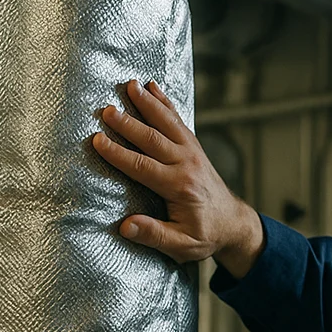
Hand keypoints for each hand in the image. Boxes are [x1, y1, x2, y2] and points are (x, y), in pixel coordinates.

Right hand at [92, 79, 265, 277]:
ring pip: (166, 123)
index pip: (142, 167)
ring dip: (147, 103)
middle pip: (152, 139)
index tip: (98, 140)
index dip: (118, 154)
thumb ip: (154, 235)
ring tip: (130, 85)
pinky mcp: (194, 147)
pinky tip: (152, 87)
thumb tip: (126, 225)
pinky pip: (177, 121)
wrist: (234, 224)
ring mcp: (192, 153)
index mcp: (179, 187)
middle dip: (128, 123)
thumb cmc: (205, 236)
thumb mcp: (182, 246)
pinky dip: (165, 102)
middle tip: (106, 109)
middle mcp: (186, 165)